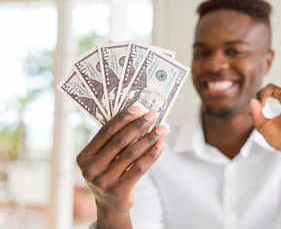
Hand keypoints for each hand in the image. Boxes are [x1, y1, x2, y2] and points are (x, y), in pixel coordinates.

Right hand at [76, 106, 166, 227]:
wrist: (110, 205)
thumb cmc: (109, 173)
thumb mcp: (103, 159)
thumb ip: (113, 143)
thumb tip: (138, 118)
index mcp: (84, 157)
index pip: (105, 132)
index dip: (122, 118)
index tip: (138, 108)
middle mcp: (91, 169)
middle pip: (119, 141)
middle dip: (138, 125)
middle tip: (153, 115)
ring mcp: (104, 181)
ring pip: (131, 154)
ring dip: (149, 138)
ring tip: (162, 129)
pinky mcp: (119, 191)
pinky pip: (139, 168)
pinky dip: (152, 155)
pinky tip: (161, 145)